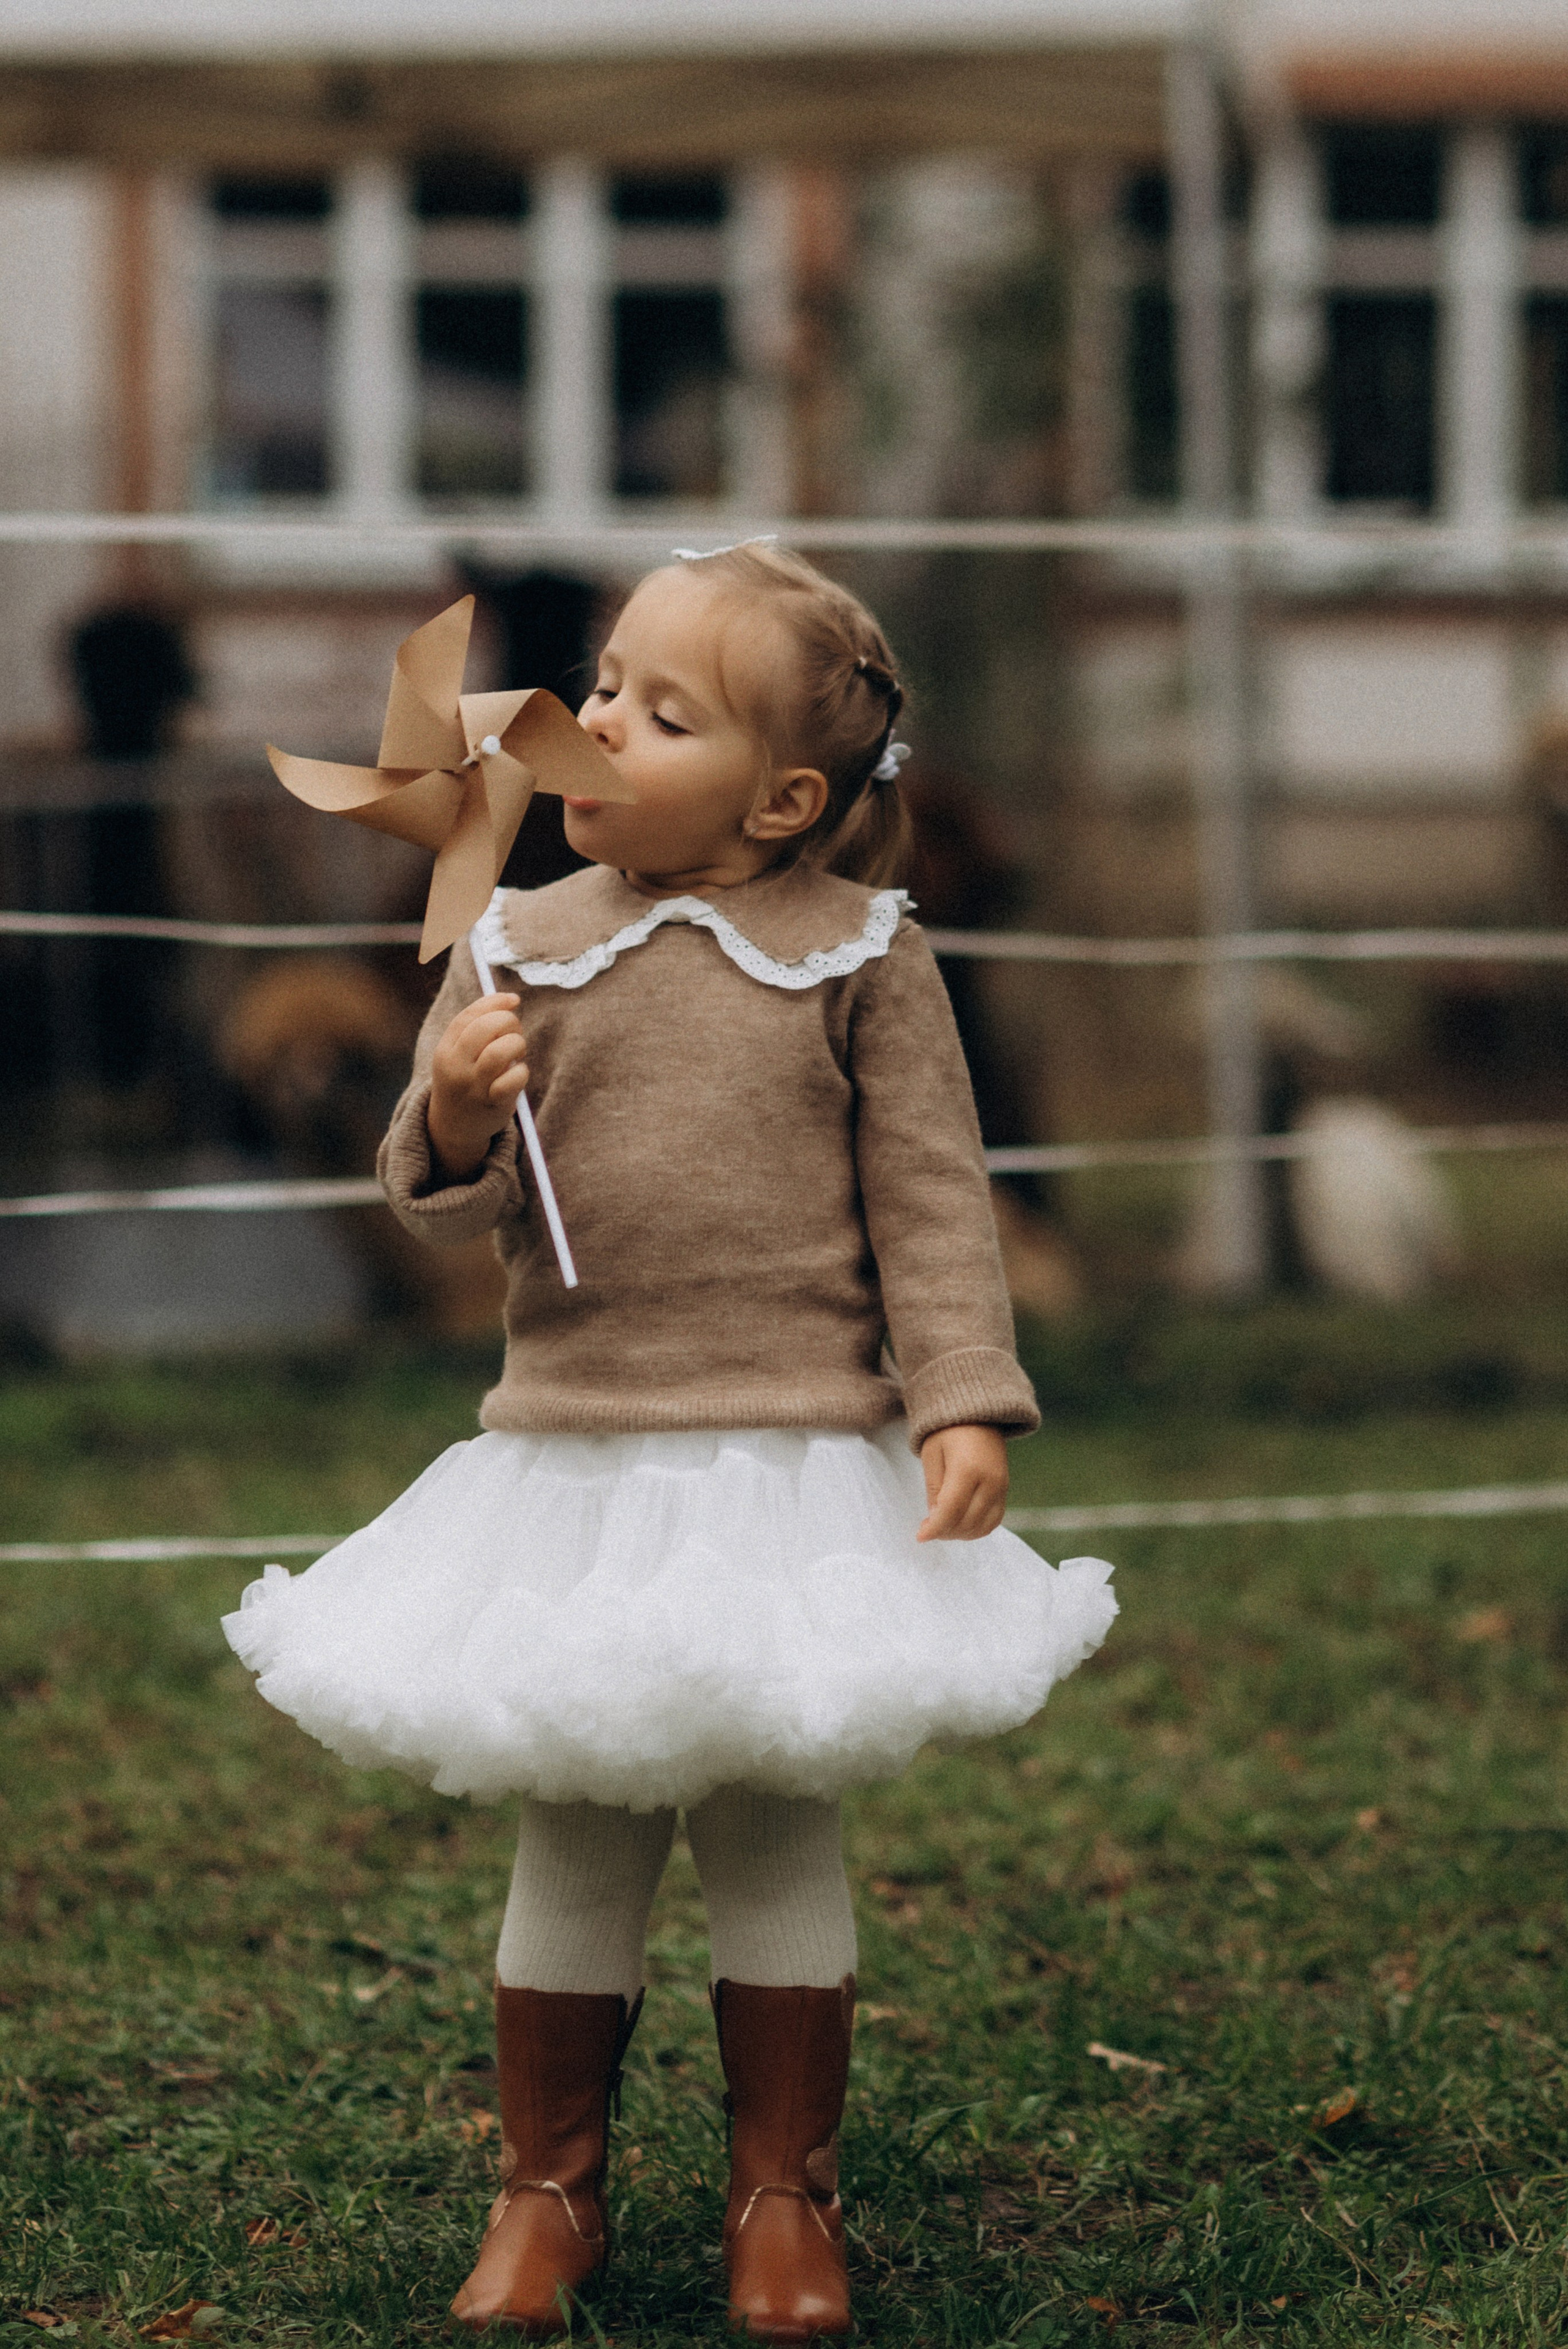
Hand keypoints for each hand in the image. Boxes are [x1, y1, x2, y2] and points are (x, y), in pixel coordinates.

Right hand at [428, 992, 529, 1182]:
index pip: (468, 1016)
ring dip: (517, 1044)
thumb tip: (510, 1000)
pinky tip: (517, 1074)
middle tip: (514, 1032)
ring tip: (517, 1052)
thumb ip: (475, 1029)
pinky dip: (522, 1071)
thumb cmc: (464, 1080)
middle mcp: (456, 1067)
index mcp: (445, 1050)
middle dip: (508, 1022)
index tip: (514, 999)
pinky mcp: (493, 1103)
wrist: (453, 1126)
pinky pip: (514, 1078)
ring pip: (500, 1051)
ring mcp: (474, 1087)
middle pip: (485, 1028)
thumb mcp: (457, 1055)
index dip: (494, 1002)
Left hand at [917, 1423, 1008, 1541]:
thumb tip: (936, 1519)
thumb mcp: (932, 1456)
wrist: (978, 1414)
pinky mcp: (1005, 1489)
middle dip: (945, 1532)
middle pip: (967, 1522)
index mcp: (967, 1469)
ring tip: (943, 1526)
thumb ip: (934, 1489)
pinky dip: (977, 1529)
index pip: (951, 1511)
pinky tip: (960, 1525)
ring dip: (960, 1533)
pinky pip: (994, 1520)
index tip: (920, 1536)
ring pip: (983, 1526)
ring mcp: (1001, 1486)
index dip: (934, 1528)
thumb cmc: (948, 1432)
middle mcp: (990, 1480)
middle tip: (928, 1529)